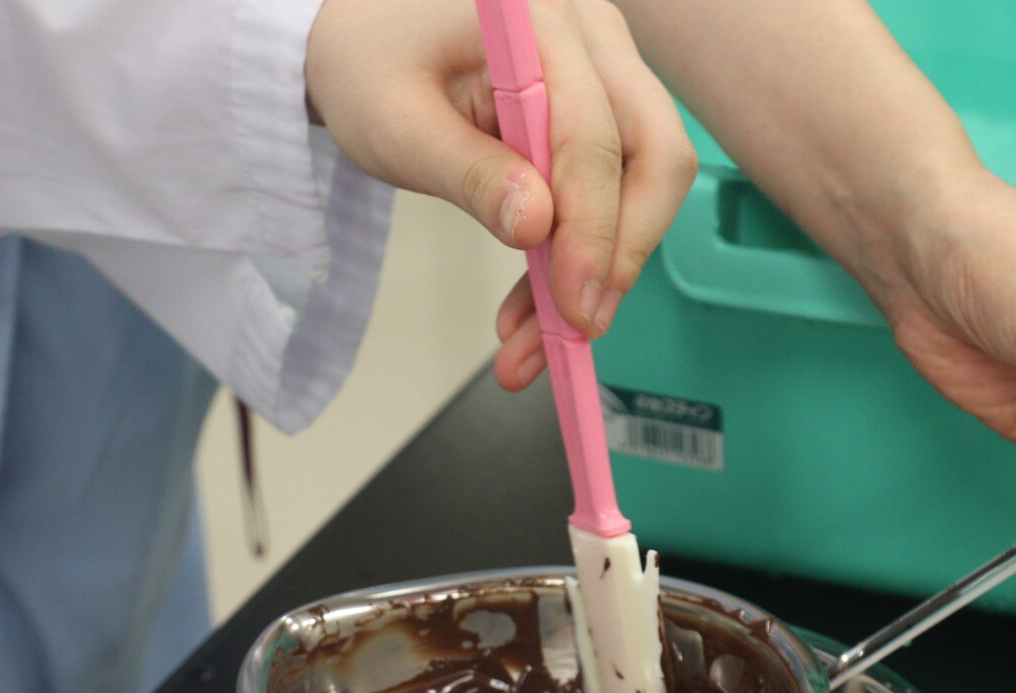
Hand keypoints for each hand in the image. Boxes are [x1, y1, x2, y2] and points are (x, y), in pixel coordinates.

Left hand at [306, 0, 694, 340]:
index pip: (594, 136)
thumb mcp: (397, 128)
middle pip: (654, 154)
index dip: (592, 232)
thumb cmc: (370, 68)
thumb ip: (468, 174)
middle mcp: (590, 36)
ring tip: (538, 337)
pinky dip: (583, 252)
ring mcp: (603, 69)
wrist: (360, 42)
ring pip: (645, 179)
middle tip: (574, 330)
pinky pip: (615, 187)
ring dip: (602, 266)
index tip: (573, 308)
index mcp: (538, 22)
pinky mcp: (599, 107)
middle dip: (620, 254)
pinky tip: (540, 306)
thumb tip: (537, 226)